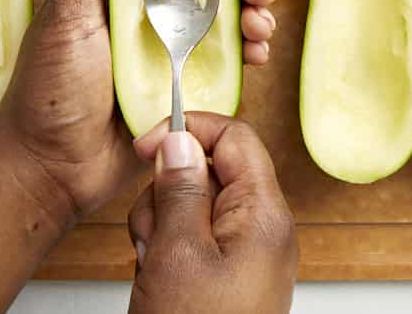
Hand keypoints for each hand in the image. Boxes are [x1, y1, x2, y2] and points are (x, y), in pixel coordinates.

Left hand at [0, 0, 281, 221]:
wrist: (51, 171)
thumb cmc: (46, 89)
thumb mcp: (67, 14)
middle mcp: (151, 8)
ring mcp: (172, 46)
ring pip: (228, 13)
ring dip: (253, 11)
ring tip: (260, 26)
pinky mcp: (188, 85)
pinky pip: (230, 59)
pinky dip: (251, 50)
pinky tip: (257, 54)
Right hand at [128, 114, 297, 313]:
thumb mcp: (178, 254)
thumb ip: (180, 190)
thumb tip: (180, 139)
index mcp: (263, 214)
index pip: (235, 137)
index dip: (189, 130)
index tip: (148, 146)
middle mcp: (262, 230)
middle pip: (208, 173)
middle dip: (167, 195)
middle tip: (154, 235)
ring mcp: (246, 255)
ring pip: (193, 208)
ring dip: (162, 230)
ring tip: (156, 267)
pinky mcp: (229, 276)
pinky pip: (193, 242)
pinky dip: (168, 253)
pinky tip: (159, 282)